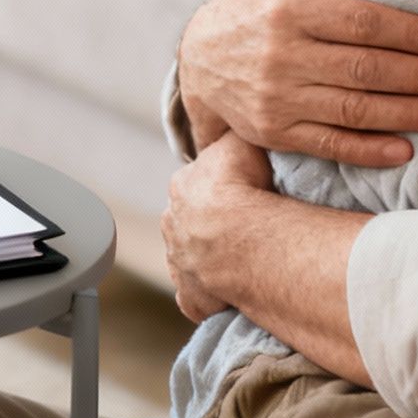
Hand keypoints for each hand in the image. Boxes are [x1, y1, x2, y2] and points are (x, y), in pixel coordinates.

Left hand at [162, 131, 271, 321]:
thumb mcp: (241, 140)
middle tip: (243, 228)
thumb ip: (234, 132)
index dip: (219, 187)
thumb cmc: (245, 187)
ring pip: (191, 258)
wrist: (244, 238)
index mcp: (182, 186)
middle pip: (190, 221)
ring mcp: (180, 263)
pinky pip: (198, 297)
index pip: (197, 183)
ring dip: (209, 259)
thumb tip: (236, 120)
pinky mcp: (192, 297)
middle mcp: (172, 224)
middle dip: (209, 225)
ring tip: (242, 259)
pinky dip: (210, 296)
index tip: (238, 192)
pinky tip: (229, 293)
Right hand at [177, 0, 417, 166]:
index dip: (410, 32)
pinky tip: (405, 148)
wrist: (200, 60)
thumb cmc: (253, 3)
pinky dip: (369, 150)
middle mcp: (281, 56)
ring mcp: (277, 99)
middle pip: (365, 69)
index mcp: (287, 10)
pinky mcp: (276, 133)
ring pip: (354, 110)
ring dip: (408, 114)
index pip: (361, 23)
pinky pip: (330, 145)